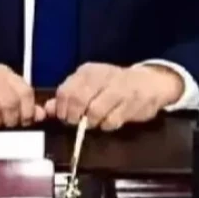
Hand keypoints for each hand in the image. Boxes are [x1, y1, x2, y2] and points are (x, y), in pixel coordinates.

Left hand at [44, 63, 183, 130]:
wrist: (150, 82)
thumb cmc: (115, 86)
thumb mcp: (90, 86)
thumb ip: (68, 97)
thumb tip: (48, 109)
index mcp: (88, 72)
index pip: (65, 91)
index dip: (61, 109)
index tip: (64, 117)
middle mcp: (102, 77)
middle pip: (77, 101)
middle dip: (74, 118)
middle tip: (77, 123)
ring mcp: (118, 89)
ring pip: (94, 113)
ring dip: (91, 123)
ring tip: (94, 122)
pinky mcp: (132, 103)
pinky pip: (111, 121)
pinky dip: (107, 126)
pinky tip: (110, 121)